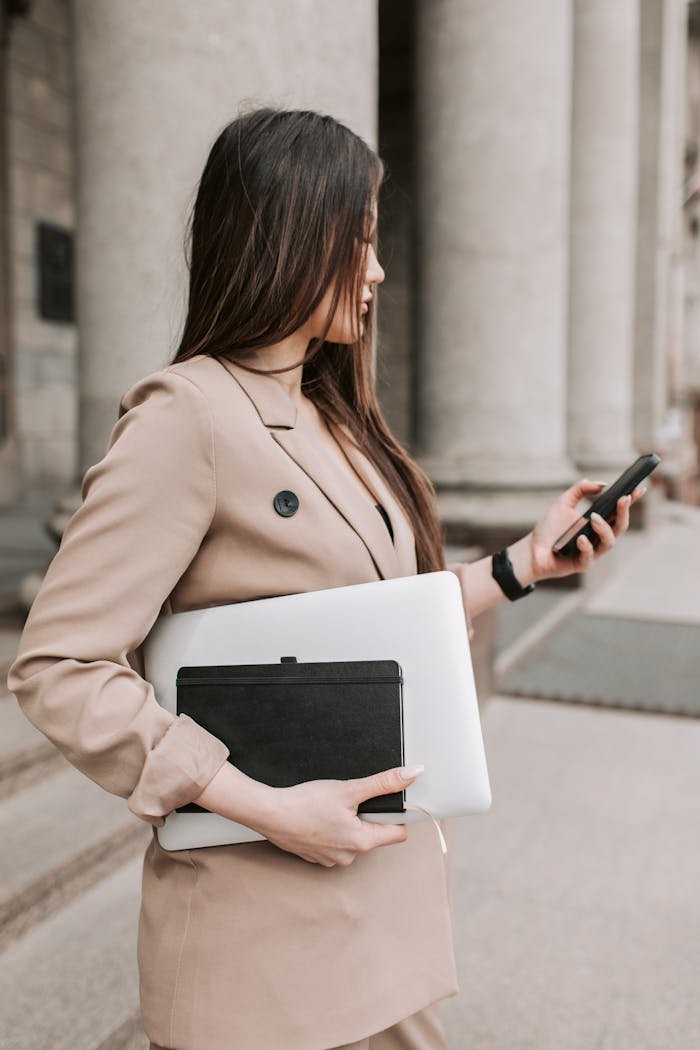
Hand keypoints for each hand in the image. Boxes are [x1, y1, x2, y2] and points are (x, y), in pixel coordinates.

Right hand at [252, 765, 423, 867]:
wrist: (269, 813)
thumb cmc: (305, 803)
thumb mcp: (349, 789)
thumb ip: (383, 783)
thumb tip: (412, 774)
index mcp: (362, 842)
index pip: (398, 833)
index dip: (396, 814)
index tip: (386, 801)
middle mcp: (349, 856)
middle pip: (374, 834)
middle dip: (367, 815)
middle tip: (349, 800)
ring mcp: (331, 859)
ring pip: (353, 838)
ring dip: (348, 823)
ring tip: (330, 809)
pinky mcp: (316, 856)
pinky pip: (334, 842)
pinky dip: (331, 829)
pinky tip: (319, 817)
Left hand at [526, 478, 647, 580]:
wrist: (532, 550)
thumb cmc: (549, 528)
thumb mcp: (563, 502)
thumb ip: (581, 489)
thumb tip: (602, 485)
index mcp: (599, 523)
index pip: (619, 511)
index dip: (631, 501)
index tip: (639, 488)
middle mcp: (599, 537)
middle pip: (620, 526)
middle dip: (624, 512)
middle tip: (623, 498)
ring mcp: (593, 552)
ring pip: (609, 542)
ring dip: (604, 528)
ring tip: (593, 518)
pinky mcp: (582, 564)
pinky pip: (589, 557)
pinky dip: (586, 546)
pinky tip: (581, 538)